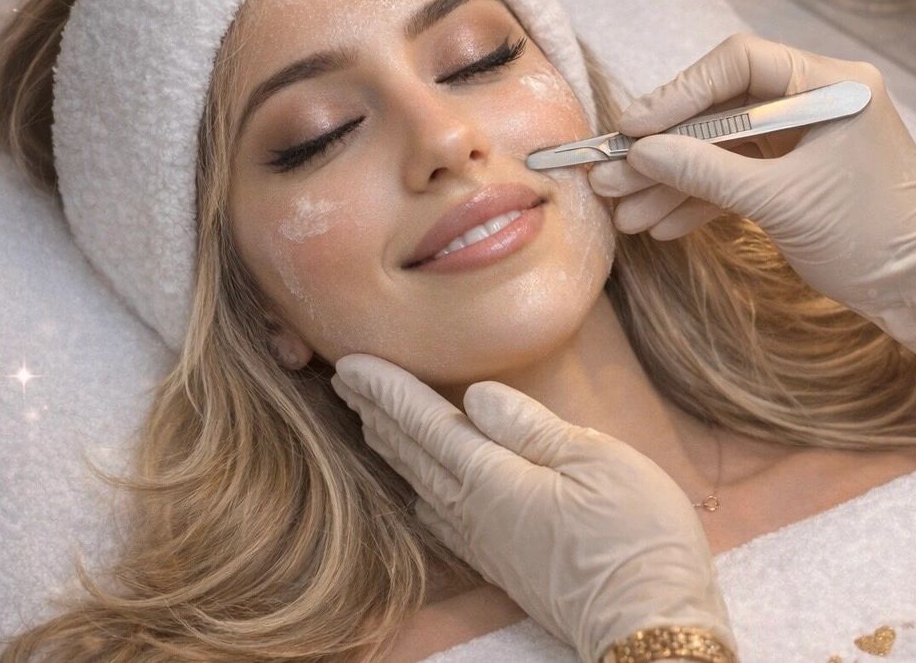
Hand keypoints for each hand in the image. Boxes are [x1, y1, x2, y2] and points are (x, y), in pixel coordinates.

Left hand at [330, 354, 736, 662]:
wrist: (648, 627)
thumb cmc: (634, 536)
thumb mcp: (595, 461)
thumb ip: (530, 427)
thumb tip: (475, 398)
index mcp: (491, 477)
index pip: (422, 421)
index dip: (385, 389)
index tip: (349, 363)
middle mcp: (472, 510)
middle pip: (409, 450)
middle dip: (373, 411)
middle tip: (342, 380)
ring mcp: (482, 539)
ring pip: (417, 481)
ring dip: (387, 445)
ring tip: (366, 419)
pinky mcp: (497, 561)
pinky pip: (435, 513)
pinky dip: (413, 485)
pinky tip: (415, 485)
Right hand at [590, 33, 915, 348]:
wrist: (914, 290)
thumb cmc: (870, 235)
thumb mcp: (780, 200)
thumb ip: (706, 171)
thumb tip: (639, 151)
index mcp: (828, 85)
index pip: (737, 64)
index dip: (678, 92)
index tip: (634, 128)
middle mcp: (809, 103)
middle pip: (716, 111)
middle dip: (662, 150)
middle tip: (610, 173)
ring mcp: (795, 141)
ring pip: (716, 150)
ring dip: (668, 182)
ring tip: (623, 211)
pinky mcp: (785, 176)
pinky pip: (729, 179)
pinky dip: (694, 201)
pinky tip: (658, 225)